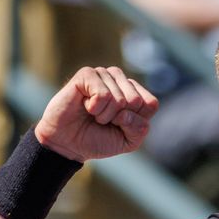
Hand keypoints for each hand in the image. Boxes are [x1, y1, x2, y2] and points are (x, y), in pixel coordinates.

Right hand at [34, 67, 158, 161]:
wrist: (67, 144)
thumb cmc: (98, 140)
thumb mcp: (128, 141)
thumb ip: (140, 129)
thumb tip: (127, 112)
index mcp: (135, 94)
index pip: (151, 103)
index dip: (136, 121)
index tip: (120, 125)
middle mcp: (121, 81)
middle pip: (136, 100)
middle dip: (120, 118)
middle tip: (104, 120)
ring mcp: (104, 75)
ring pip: (119, 98)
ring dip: (106, 115)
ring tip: (94, 114)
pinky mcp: (86, 74)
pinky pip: (102, 94)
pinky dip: (95, 108)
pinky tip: (86, 107)